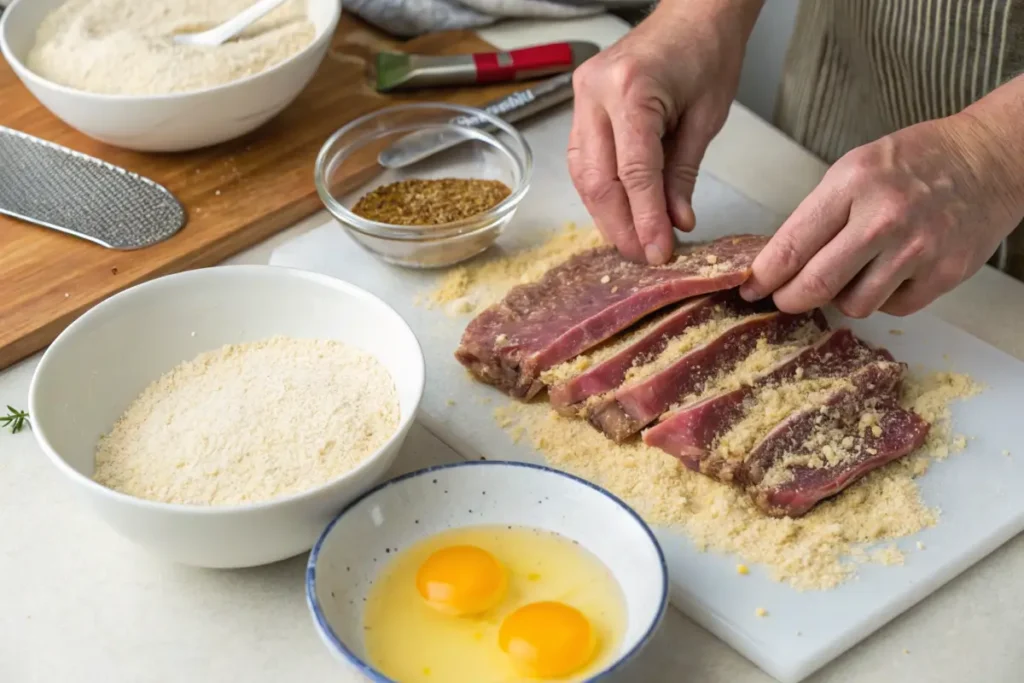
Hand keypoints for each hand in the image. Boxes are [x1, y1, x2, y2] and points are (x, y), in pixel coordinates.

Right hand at [567, 0, 761, 264]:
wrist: (694, 13)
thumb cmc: (707, 52)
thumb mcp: (706, 118)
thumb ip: (683, 174)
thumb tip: (675, 224)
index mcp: (631, 89)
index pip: (633, 171)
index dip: (645, 219)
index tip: (658, 252)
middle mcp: (596, 92)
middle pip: (597, 178)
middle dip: (619, 225)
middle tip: (642, 257)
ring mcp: (582, 97)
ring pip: (582, 174)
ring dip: (605, 214)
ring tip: (631, 242)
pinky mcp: (581, 106)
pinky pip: (582, 160)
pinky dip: (599, 192)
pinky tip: (617, 213)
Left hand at [739, 112, 1023, 316]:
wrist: (989, 159)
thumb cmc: (914, 162)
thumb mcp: (855, 169)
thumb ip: (818, 214)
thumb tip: (779, 262)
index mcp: (852, 185)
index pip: (792, 246)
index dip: (764, 276)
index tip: (751, 288)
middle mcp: (884, 218)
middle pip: (817, 285)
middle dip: (790, 299)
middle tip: (784, 298)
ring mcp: (918, 249)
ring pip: (855, 304)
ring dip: (842, 298)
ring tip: (850, 275)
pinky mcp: (945, 273)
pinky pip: (893, 307)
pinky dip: (883, 297)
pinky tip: (888, 273)